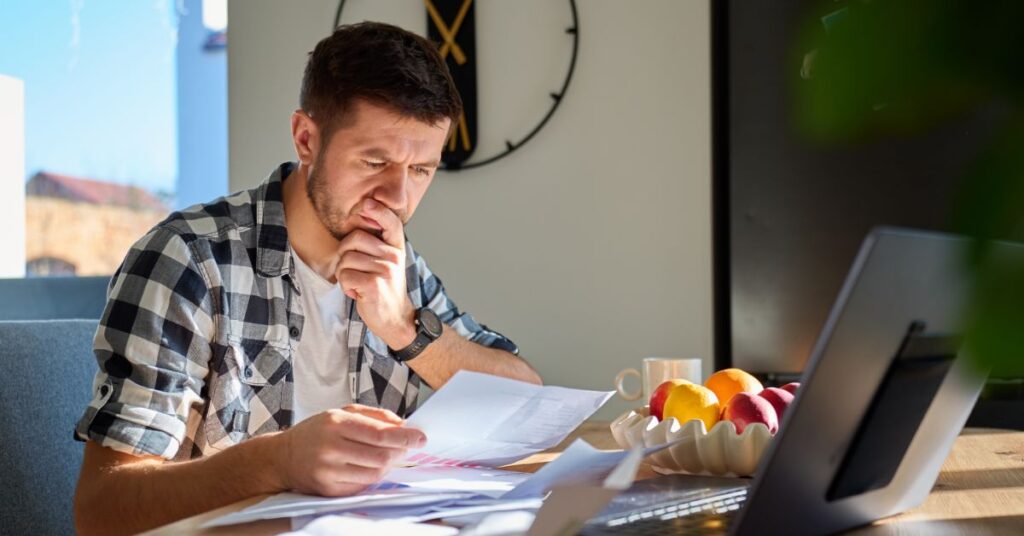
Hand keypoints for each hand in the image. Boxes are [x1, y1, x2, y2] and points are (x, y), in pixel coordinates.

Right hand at [276, 404, 426, 496]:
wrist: (283, 457)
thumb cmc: (316, 432)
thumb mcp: (341, 412)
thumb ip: (374, 415)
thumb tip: (402, 423)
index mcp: (335, 423)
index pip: (379, 433)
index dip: (404, 437)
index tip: (420, 437)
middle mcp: (330, 447)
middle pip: (380, 456)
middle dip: (400, 452)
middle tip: (405, 447)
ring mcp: (328, 471)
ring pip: (375, 473)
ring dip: (388, 465)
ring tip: (386, 455)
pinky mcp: (328, 489)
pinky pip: (363, 485)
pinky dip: (372, 476)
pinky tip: (368, 466)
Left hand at [336, 199, 416, 349]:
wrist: (395, 318)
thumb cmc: (384, 287)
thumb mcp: (386, 262)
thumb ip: (376, 244)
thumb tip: (360, 218)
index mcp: (396, 248)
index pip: (391, 222)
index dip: (378, 210)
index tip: (367, 203)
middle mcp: (393, 256)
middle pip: (353, 239)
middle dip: (344, 255)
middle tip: (355, 270)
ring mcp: (385, 270)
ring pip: (345, 259)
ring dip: (344, 274)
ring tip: (358, 283)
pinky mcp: (374, 284)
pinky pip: (345, 276)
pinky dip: (345, 287)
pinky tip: (358, 293)